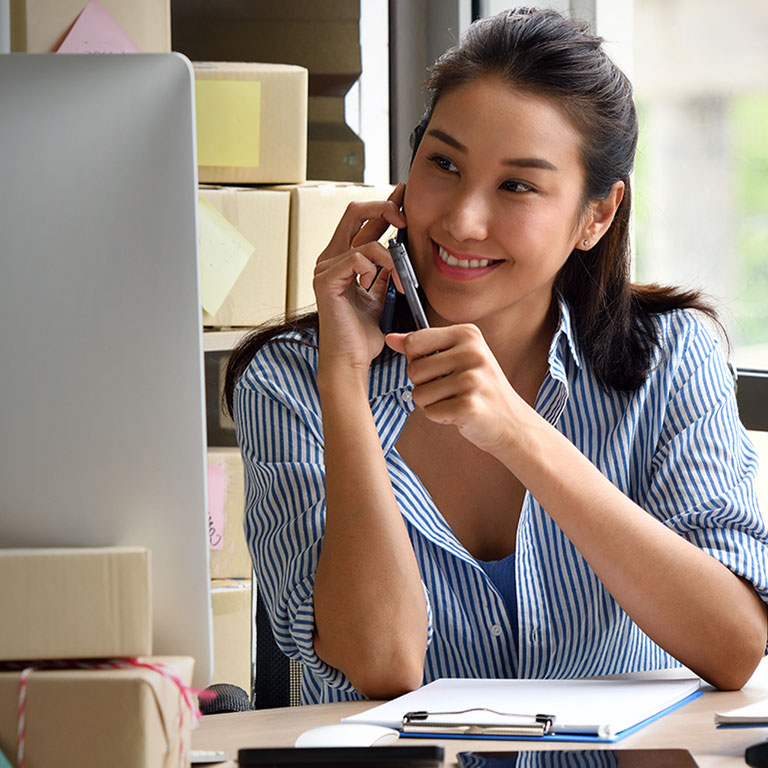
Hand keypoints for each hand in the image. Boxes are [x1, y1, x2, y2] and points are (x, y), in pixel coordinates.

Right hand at [314, 184, 405, 371]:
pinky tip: (387, 286)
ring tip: (404, 282)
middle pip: (354, 212)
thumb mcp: (381, 296)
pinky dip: (379, 269)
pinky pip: (358, 258)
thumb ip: (384, 272)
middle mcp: (330, 259)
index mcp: (343, 260)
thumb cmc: (363, 336)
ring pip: (365, 240)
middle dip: (384, 208)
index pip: (362, 220)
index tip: (405, 196)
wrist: (351, 361)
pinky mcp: (325, 281)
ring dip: (393, 259)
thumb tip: (400, 252)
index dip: (385, 205)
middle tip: (406, 217)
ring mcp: (325, 269)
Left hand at [386, 324, 527, 455]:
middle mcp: (472, 352)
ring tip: (455, 400)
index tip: (438, 368)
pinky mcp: (469, 405)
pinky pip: (430, 412)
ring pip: (418, 394)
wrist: (510, 422)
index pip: (414, 342)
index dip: (417, 360)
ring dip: (431, 403)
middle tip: (450, 389)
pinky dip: (440, 417)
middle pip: (413, 370)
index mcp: (467, 334)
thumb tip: (390, 338)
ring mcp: (473, 379)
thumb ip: (422, 347)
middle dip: (424, 385)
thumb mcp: (454, 358)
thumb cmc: (479, 388)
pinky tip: (460, 413)